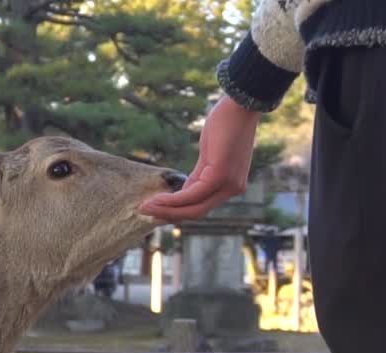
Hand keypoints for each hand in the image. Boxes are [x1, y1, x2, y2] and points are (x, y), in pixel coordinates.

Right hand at [140, 95, 260, 221]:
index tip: (156, 211)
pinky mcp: (220, 176)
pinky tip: (156, 199)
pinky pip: (191, 195)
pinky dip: (172, 200)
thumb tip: (183, 192)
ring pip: (193, 208)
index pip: (201, 207)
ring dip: (166, 209)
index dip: (177, 212)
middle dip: (169, 215)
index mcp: (231, 186)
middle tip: (145, 213)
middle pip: (196, 213)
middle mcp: (233, 190)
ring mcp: (228, 184)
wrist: (240, 105)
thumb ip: (199, 176)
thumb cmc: (226, 125)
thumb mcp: (209, 157)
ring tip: (145, 207)